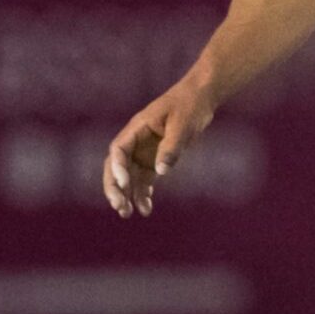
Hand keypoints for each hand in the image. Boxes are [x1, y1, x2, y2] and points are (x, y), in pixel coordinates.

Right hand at [104, 76, 212, 216]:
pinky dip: (143, 194)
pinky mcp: (153, 160)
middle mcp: (135, 142)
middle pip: (116, 167)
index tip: (126, 184)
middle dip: (115, 187)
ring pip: (128, 177)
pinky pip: (144, 180)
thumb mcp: (182, 125)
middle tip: (119, 206)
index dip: (118, 167)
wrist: (199, 99)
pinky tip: (146, 209)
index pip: (118, 150)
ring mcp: (143, 152)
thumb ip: (171, 147)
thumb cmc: (189, 106)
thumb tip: (161, 172)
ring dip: (126, 195)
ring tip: (128, 214)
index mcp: (137, 128)